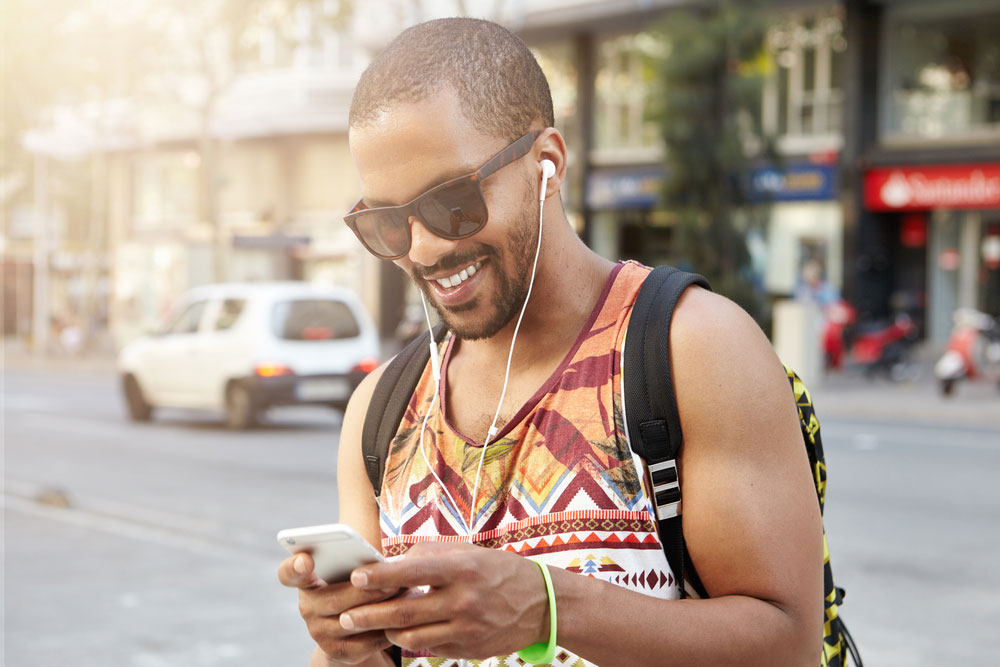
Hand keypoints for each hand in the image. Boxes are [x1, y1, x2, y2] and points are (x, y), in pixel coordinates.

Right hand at [278, 552, 398, 664]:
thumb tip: (386, 563)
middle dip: (368, 590)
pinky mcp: (339, 652)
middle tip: (395, 580)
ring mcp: (320, 633)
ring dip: (383, 608)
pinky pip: (367, 641)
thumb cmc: (356, 586)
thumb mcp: (352, 571)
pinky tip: (404, 618)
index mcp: (306, 581)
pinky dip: (388, 628)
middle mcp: (307, 608)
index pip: (289, 574)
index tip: (306, 560)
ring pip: (354, 621)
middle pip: (335, 599)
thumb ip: (357, 562)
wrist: (354, 629)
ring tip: (407, 595)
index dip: (294, 567)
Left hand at [339, 542, 549, 660]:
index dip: (380, 577)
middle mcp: (464, 600)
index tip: (356, 578)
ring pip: (412, 636)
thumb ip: (429, 557)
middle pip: (404, 612)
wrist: (540, 604)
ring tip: (370, 625)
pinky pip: (430, 647)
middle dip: (368, 615)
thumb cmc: (496, 570)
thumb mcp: (467, 553)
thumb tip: (390, 565)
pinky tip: (402, 631)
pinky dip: (412, 640)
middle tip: (345, 616)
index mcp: (462, 569)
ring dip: (387, 631)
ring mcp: (466, 629)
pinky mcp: (468, 650)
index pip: (411, 573)